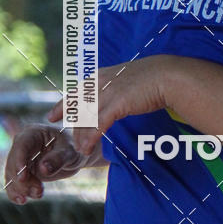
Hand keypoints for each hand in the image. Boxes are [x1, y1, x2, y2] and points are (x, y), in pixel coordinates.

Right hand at [4, 125, 86, 203]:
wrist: (75, 157)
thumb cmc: (74, 149)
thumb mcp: (70, 152)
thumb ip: (58, 159)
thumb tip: (43, 169)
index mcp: (33, 132)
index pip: (22, 145)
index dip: (19, 161)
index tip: (23, 178)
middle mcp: (23, 144)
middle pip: (14, 162)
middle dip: (23, 180)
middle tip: (39, 191)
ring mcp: (21, 159)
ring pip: (13, 175)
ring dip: (22, 188)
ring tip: (38, 194)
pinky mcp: (22, 172)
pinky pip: (14, 183)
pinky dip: (16, 192)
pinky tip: (22, 200)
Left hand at [47, 56, 170, 154]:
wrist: (168, 75)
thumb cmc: (156, 76)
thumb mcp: (131, 77)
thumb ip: (120, 84)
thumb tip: (119, 93)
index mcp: (104, 74)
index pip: (77, 91)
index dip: (64, 103)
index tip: (54, 114)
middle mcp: (102, 83)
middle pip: (78, 105)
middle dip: (68, 121)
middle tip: (63, 134)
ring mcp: (108, 93)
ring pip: (87, 117)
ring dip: (81, 135)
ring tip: (79, 149)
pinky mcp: (117, 104)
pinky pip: (98, 124)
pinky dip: (91, 137)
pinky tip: (86, 147)